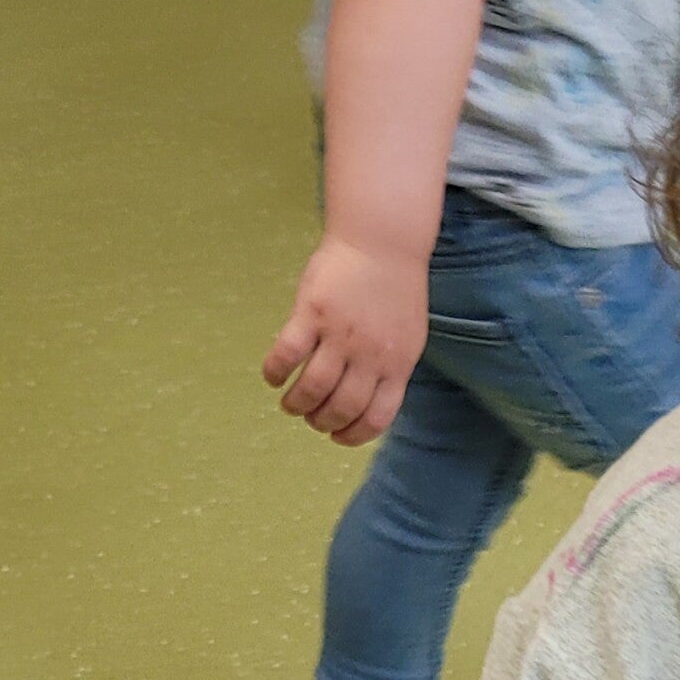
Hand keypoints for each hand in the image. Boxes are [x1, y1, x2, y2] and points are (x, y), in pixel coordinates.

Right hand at [262, 235, 427, 444]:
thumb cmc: (394, 290)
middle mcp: (369, 355)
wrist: (382, 242)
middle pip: (340, 408)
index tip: (336, 437)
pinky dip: (274, 372)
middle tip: (309, 418)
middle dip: (321, 421)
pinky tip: (272, 376)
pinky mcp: (312, 312)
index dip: (352, 435)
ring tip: (289, 404)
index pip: (375, 418)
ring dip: (296, 404)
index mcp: (396, 365)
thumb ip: (389, 369)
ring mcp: (340, 334)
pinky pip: (286, 354)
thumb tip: (368, 403)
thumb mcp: (407, 337)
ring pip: (312, 388)